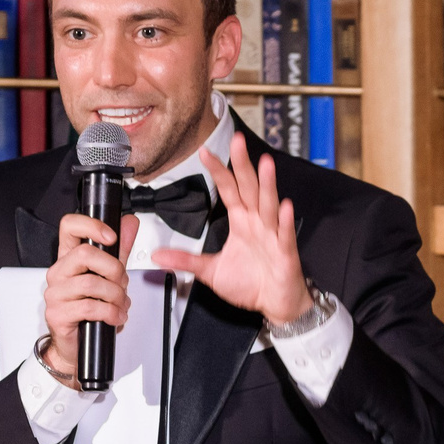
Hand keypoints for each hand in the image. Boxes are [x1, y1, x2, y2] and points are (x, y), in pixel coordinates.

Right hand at [42, 210, 139, 389]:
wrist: (76, 345)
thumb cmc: (91, 310)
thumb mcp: (109, 276)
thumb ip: (120, 250)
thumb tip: (129, 223)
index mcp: (69, 259)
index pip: (70, 227)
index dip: (91, 226)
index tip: (112, 237)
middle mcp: (59, 272)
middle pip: (85, 254)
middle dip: (114, 270)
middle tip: (121, 284)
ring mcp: (56, 293)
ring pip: (91, 283)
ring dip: (115, 296)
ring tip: (120, 305)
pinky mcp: (58, 314)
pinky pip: (90, 307)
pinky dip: (111, 313)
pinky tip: (115, 317)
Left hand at [152, 132, 309, 324]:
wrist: (275, 302)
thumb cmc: (251, 283)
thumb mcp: (211, 271)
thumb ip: (186, 260)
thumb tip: (159, 254)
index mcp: (242, 222)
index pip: (228, 190)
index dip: (218, 171)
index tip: (205, 152)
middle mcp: (258, 223)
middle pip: (249, 188)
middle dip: (243, 165)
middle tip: (237, 141)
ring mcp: (273, 235)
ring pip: (269, 205)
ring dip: (268, 184)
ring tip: (265, 164)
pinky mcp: (285, 252)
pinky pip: (284, 234)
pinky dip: (285, 221)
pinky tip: (285, 207)